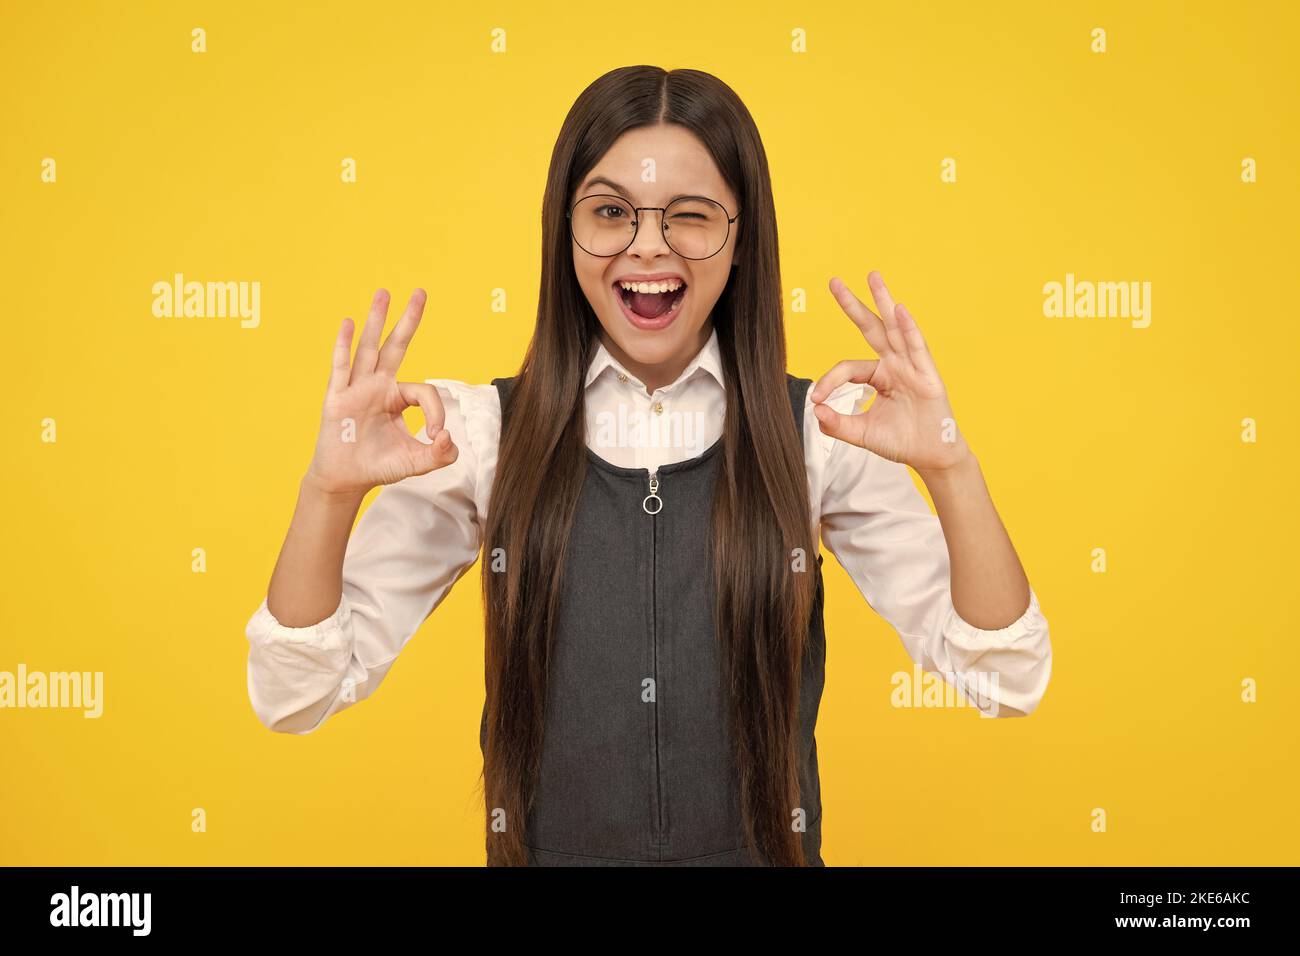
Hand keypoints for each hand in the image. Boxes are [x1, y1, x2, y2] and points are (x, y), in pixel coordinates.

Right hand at [304, 288, 457, 496]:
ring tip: (383, 294)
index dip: (436, 411)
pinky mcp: (336, 398)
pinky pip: (341, 368)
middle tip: (421, 292)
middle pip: (395, 347)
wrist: (346, 480)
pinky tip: (348, 323)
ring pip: (368, 349)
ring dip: (375, 321)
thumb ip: (439, 454)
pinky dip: (344, 345)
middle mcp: (378, 386)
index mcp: (397, 397)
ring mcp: (356, 389)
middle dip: (408, 320)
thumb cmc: (379, 466)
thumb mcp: (416, 461)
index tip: (437, 435)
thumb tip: (448, 438)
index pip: (424, 391)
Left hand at [810, 271, 971, 474]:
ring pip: (894, 329)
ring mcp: (912, 366)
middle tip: (834, 282)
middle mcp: (894, 364)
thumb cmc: (900, 441)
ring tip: (873, 277)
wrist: (930, 456)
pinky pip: (917, 347)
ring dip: (884, 301)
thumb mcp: (862, 434)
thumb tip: (814, 410)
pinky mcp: (928, 375)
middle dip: (853, 305)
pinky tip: (899, 310)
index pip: (848, 368)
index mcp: (878, 375)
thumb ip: (837, 424)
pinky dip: (908, 328)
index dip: (829, 380)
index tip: (817, 399)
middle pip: (871, 328)